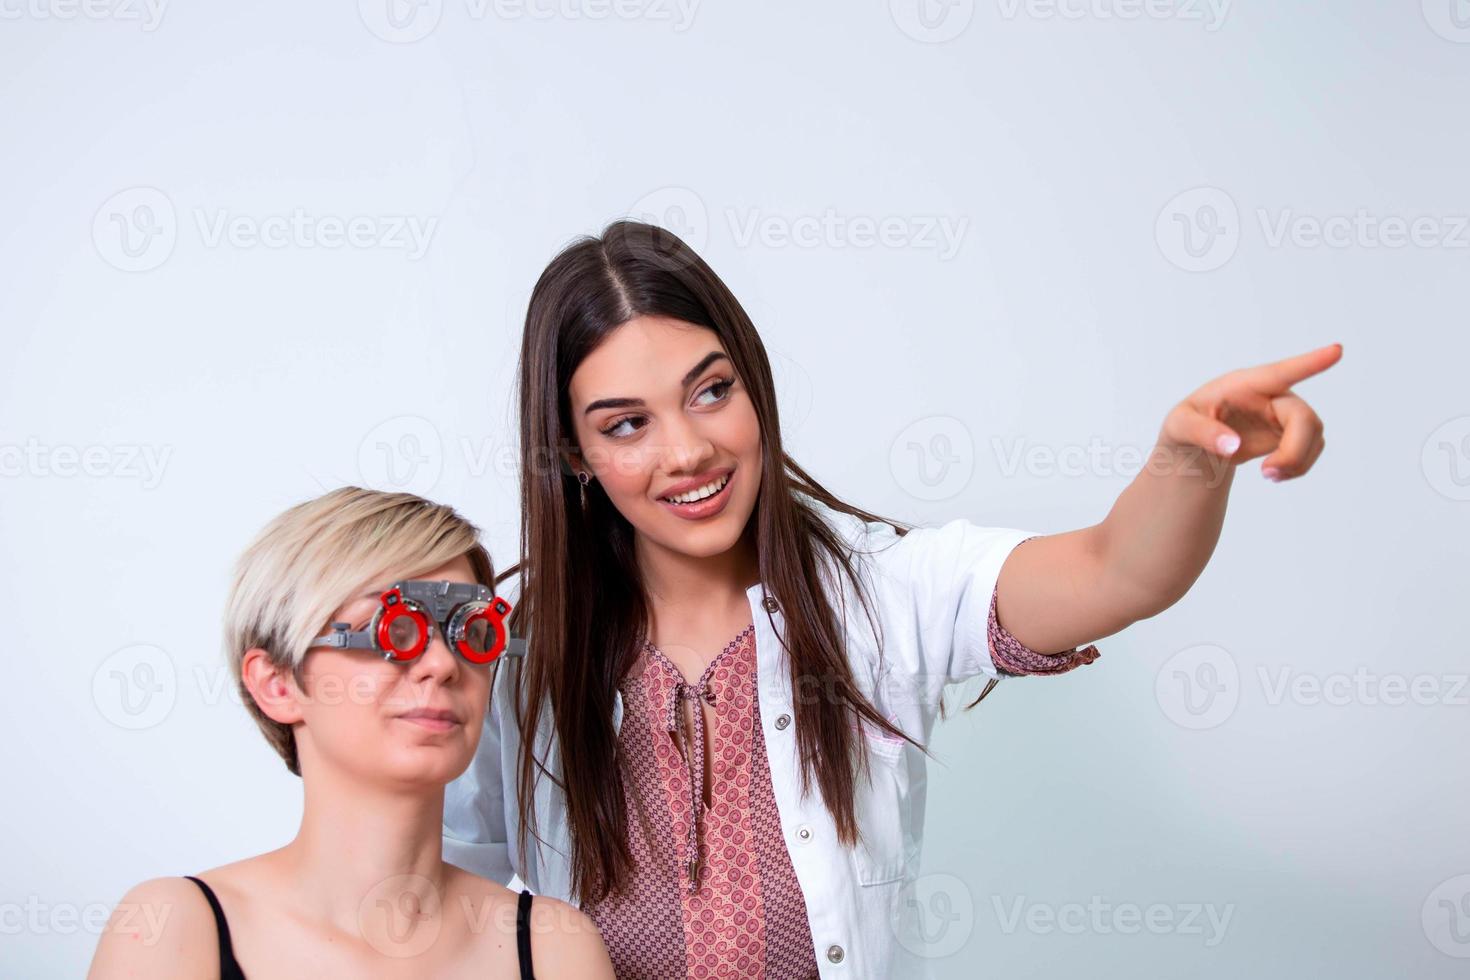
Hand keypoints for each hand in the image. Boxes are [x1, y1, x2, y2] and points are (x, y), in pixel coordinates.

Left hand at [1159, 344, 1342, 480]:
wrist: (1196, 445)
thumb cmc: (1186, 425)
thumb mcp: (1179, 427)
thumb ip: (1202, 432)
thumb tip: (1233, 444)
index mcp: (1243, 384)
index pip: (1279, 373)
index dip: (1309, 363)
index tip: (1337, 350)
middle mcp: (1270, 394)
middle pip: (1303, 417)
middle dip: (1294, 450)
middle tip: (1268, 474)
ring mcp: (1283, 412)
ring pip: (1313, 433)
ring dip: (1297, 461)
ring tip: (1268, 475)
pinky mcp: (1290, 431)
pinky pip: (1311, 448)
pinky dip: (1298, 466)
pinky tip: (1275, 473)